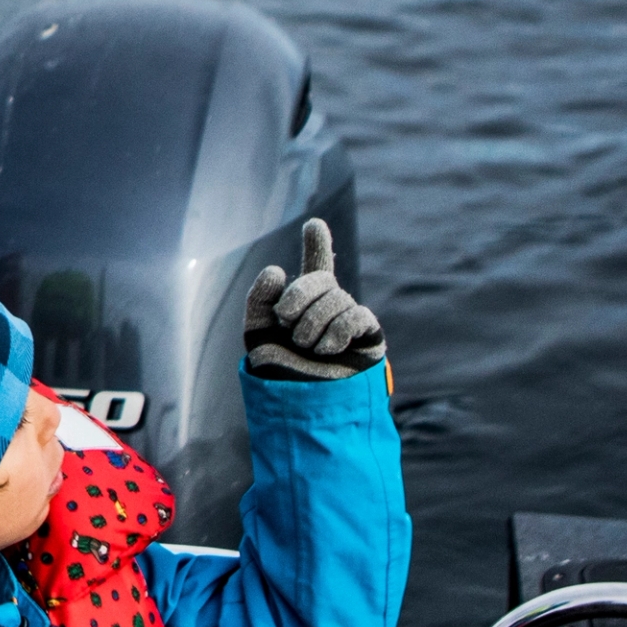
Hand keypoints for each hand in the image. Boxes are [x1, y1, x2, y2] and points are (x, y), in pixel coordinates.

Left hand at [246, 218, 382, 380]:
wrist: (299, 404)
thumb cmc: (280, 372)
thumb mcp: (258, 332)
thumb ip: (260, 299)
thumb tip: (277, 270)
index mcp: (304, 302)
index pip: (315, 266)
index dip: (317, 243)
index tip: (313, 223)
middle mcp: (330, 306)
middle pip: (320, 278)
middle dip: (297, 296)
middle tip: (286, 323)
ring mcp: (350, 320)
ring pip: (336, 298)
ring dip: (312, 324)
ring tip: (306, 347)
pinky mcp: (368, 337)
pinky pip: (356, 317)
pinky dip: (336, 332)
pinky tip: (327, 350)